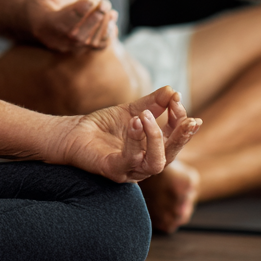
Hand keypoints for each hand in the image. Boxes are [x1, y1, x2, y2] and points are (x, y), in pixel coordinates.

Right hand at [24, 0, 117, 51]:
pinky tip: (112, 19)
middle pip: (77, 35)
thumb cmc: (43, 0)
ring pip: (89, 43)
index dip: (79, 11)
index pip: (62, 22)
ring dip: (103, 26)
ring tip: (111, 11)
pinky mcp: (83, 49)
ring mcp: (70, 47)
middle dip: (94, 18)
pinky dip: (107, 35)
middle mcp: (56, 40)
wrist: (43, 20)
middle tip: (105, 3)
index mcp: (43, 24)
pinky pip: (97, 47)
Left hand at [52, 87, 200, 182]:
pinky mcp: (114, 171)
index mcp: (152, 149)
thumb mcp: (130, 110)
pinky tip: (133, 121)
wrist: (73, 133)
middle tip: (188, 119)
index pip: (174, 137)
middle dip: (182, 136)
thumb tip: (172, 90)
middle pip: (172, 154)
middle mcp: (146, 163)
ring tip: (145, 115)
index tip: (176, 97)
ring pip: (157, 163)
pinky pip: (130, 159)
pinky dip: (135, 140)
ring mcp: (131, 170)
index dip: (180, 119)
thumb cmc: (103, 126)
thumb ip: (152, 103)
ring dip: (156, 137)